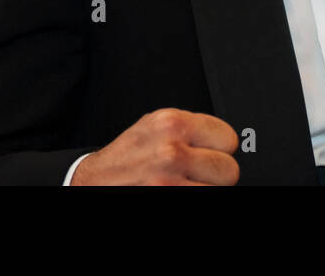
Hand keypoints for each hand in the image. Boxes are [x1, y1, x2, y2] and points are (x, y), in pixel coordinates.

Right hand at [70, 108, 239, 185]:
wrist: (95, 181)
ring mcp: (169, 182)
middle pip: (228, 169)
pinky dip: (192, 197)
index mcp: (171, 123)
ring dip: (203, 188)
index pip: (228, 138)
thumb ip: (188, 128)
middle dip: (214, 174)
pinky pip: (201, 200)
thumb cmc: (126, 156)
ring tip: (183, 183)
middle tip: (194, 173)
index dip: (218, 148)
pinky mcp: (168, 200)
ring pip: (217, 191)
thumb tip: (223, 138)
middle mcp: (171, 151)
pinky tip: (176, 191)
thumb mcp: (153, 126)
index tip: (208, 152)